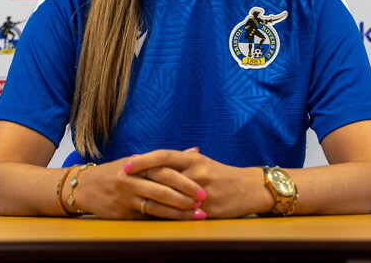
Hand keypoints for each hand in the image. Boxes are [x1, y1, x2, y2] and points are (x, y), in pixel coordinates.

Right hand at [71, 150, 204, 219]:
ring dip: (178, 212)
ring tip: (196, 215)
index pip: (164, 170)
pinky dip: (163, 220)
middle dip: (184, 195)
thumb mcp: (138, 162)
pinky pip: (145, 217)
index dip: (184, 179)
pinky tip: (177, 223)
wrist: (84, 188)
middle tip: (202, 202)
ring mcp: (125, 196)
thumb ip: (167, 159)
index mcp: (138, 164)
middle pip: (162, 187)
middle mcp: (131, 178)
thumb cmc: (116, 173)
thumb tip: (195, 150)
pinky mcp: (121, 212)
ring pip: (156, 205)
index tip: (202, 187)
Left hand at [124, 149, 267, 218]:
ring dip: (151, 198)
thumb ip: (176, 161)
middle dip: (142, 177)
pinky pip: (182, 214)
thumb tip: (147, 158)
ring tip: (133, 200)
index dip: (145, 159)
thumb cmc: (219, 174)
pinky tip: (152, 215)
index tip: (128, 163)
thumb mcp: (201, 162)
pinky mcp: (207, 210)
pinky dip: (166, 214)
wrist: (248, 189)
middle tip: (122, 180)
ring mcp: (202, 192)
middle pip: (164, 174)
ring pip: (171, 196)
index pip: (165, 155)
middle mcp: (197, 172)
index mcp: (194, 159)